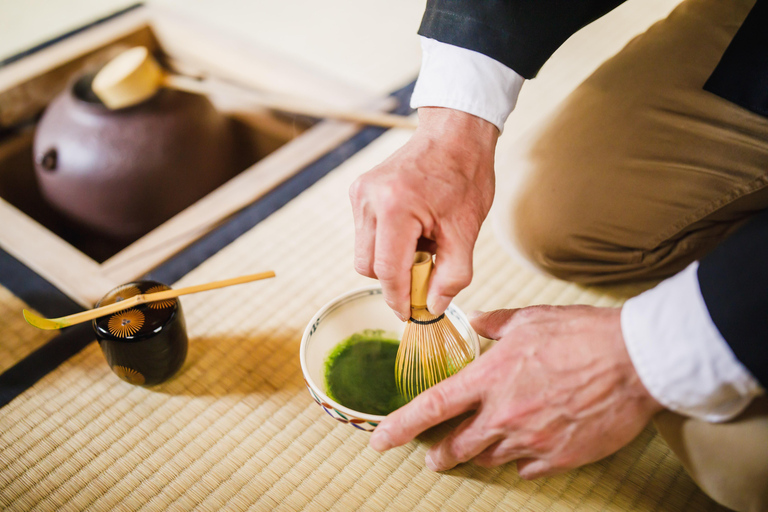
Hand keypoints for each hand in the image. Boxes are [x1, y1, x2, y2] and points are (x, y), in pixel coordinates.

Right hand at [349, 107, 497, 319]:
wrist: (454, 134)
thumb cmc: (464, 177)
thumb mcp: (466, 231)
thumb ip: (452, 275)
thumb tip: (432, 307)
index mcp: (395, 207)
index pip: (388, 271)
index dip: (399, 299)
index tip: (410, 314)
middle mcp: (369, 199)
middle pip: (368, 266)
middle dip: (395, 279)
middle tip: (426, 273)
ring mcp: (360, 194)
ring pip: (364, 252)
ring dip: (390, 260)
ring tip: (422, 244)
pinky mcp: (358, 191)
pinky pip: (366, 234)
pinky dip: (387, 242)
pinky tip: (412, 230)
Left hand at [369, 305, 663, 478]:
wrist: (635, 360)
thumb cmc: (580, 334)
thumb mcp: (528, 319)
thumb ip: (491, 324)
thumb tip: (472, 320)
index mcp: (490, 379)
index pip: (431, 408)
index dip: (399, 428)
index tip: (380, 441)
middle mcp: (504, 415)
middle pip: (457, 447)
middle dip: (440, 455)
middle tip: (434, 457)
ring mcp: (531, 440)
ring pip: (491, 458)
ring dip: (481, 452)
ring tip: (481, 446)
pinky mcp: (559, 456)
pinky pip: (527, 467)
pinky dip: (520, 458)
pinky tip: (524, 446)